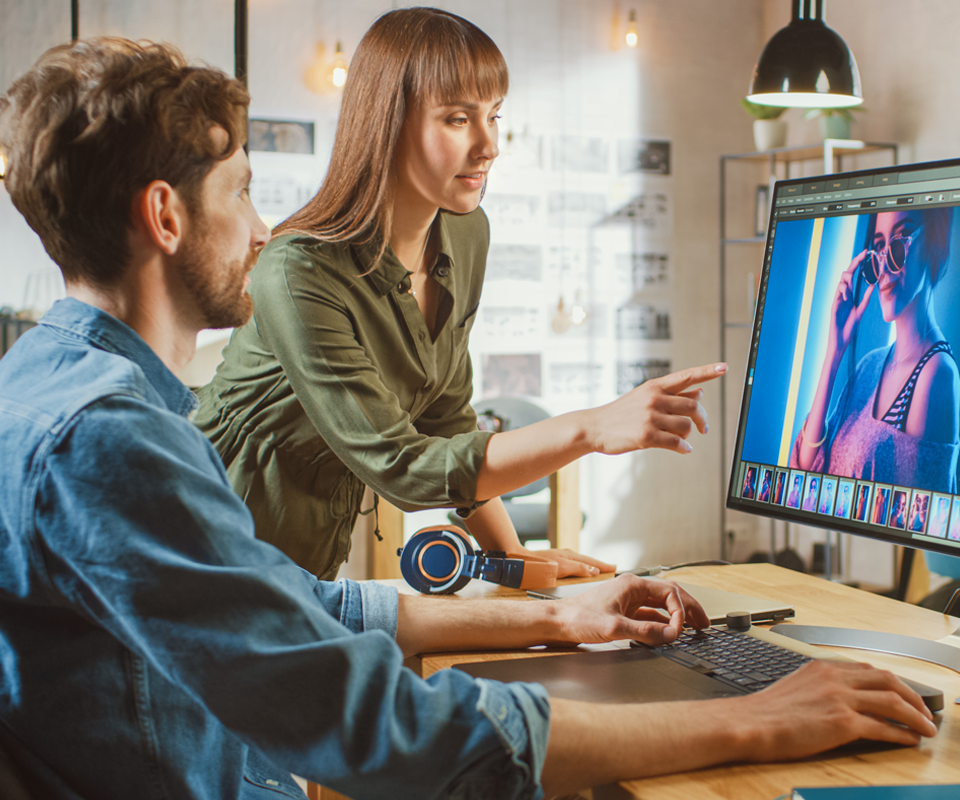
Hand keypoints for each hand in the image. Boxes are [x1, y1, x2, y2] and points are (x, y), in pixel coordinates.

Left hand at [532, 548, 615, 578]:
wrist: (520, 563)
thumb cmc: (540, 566)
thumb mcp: (562, 568)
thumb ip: (579, 569)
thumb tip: (595, 570)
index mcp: (571, 556)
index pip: (592, 562)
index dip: (603, 565)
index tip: (614, 567)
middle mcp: (566, 556)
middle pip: (587, 561)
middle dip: (598, 565)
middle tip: (609, 569)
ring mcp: (560, 559)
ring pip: (579, 564)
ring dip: (589, 568)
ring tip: (597, 573)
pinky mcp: (553, 565)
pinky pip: (572, 567)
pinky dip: (579, 570)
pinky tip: (578, 575)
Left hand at [551, 574, 710, 645]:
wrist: (556, 623)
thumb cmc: (577, 618)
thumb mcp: (613, 627)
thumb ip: (645, 632)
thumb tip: (671, 635)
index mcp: (632, 585)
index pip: (669, 593)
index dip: (681, 611)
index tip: (683, 630)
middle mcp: (632, 590)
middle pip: (669, 596)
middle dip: (688, 609)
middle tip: (703, 623)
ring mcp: (628, 601)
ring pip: (660, 606)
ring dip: (677, 617)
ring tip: (692, 629)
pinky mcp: (623, 613)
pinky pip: (649, 617)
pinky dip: (662, 625)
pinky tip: (668, 635)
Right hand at [587, 363, 726, 455]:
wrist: (594, 427)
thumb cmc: (621, 413)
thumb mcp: (645, 397)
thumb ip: (672, 394)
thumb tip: (700, 391)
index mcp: (654, 386)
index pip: (686, 376)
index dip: (707, 371)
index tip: (725, 367)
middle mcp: (654, 398)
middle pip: (693, 405)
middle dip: (702, 419)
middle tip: (703, 429)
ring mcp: (650, 417)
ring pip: (686, 425)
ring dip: (689, 435)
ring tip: (682, 439)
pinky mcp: (646, 436)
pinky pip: (677, 443)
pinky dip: (684, 448)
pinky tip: (683, 449)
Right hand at [735, 660, 936, 759]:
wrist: (749, 723)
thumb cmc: (765, 713)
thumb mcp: (795, 688)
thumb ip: (819, 688)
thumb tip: (839, 701)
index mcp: (821, 668)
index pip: (867, 669)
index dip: (891, 682)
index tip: (902, 693)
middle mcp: (833, 678)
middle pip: (887, 679)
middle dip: (912, 696)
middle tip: (924, 710)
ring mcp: (839, 699)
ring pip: (892, 702)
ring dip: (916, 716)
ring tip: (926, 728)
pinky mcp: (841, 723)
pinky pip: (882, 728)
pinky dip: (902, 735)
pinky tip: (908, 741)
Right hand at [828, 250, 874, 362]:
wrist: (840, 341)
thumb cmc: (849, 328)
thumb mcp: (860, 310)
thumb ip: (865, 298)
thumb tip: (872, 285)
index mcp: (849, 294)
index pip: (853, 275)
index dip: (859, 263)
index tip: (867, 252)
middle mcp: (842, 294)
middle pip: (846, 274)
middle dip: (855, 263)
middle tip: (863, 254)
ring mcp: (837, 299)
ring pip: (841, 281)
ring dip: (848, 280)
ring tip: (853, 286)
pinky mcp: (833, 306)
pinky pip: (837, 294)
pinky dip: (843, 291)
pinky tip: (848, 295)